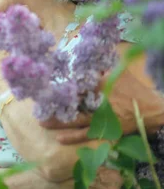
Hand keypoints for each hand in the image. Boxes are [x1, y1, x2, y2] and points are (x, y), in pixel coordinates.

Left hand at [40, 67, 163, 143]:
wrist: (152, 109)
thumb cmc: (134, 88)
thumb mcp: (118, 70)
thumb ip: (100, 63)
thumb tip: (87, 50)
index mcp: (99, 85)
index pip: (75, 84)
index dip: (59, 86)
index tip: (44, 86)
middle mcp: (97, 102)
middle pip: (71, 104)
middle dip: (54, 105)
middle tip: (37, 106)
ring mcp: (101, 118)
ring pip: (75, 120)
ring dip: (58, 122)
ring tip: (42, 122)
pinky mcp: (105, 130)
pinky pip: (86, 135)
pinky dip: (73, 137)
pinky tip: (59, 138)